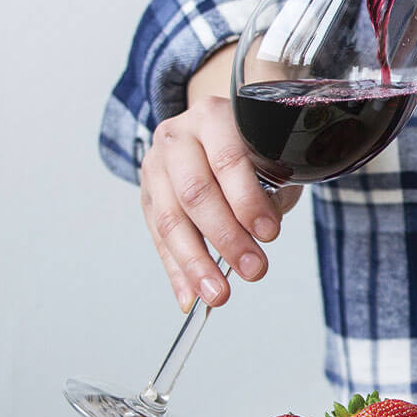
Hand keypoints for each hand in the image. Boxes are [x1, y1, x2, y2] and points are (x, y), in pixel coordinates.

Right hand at [140, 94, 300, 310]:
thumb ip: (268, 190)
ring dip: (196, 264)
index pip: (227, 160)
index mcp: (211, 117)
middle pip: (195, 193)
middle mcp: (176, 138)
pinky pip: (159, 240)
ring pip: (171, 221)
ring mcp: (155, 168)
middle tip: (253, 270)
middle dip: (225, 238)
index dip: (247, 200)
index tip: (269, 234)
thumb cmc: (252, 149)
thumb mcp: (270, 159)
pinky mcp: (147, 197)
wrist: (218, 133)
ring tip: (219, 295)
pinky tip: (190, 298)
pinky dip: (177, 273)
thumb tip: (258, 235)